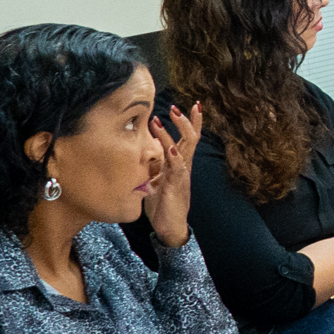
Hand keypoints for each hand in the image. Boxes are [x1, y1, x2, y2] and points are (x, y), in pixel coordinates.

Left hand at [144, 102, 201, 247]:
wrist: (169, 227)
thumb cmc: (161, 204)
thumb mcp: (153, 180)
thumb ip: (151, 165)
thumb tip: (141, 151)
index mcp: (179, 164)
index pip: (188, 138)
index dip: (191, 122)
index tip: (192, 105)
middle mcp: (183, 166)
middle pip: (191, 138)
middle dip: (187, 121)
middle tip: (178, 107)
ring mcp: (181, 175)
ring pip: (183, 147)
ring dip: (177, 131)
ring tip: (170, 117)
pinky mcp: (176, 185)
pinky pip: (177, 168)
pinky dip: (174, 156)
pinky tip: (171, 147)